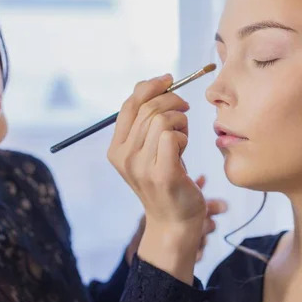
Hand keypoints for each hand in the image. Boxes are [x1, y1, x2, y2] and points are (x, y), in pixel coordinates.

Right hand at [108, 75, 209, 282]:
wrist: (174, 221)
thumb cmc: (166, 179)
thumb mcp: (148, 149)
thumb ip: (146, 121)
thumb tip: (158, 84)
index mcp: (116, 149)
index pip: (129, 104)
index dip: (150, 86)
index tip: (169, 79)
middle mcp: (123, 157)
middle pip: (148, 108)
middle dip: (172, 101)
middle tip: (185, 109)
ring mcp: (141, 166)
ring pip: (162, 120)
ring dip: (180, 121)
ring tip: (183, 136)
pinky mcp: (162, 173)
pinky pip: (173, 136)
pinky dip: (184, 135)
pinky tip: (184, 147)